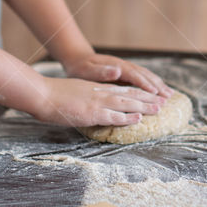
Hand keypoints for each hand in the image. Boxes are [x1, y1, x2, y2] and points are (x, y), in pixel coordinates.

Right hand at [33, 77, 164, 127]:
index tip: (151, 94)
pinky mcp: (92, 112)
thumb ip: (87, 97)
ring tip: (159, 108)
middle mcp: (100, 93)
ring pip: (127, 103)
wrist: (43, 94)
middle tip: (163, 101)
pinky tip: (138, 119)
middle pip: (130, 94)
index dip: (138, 92)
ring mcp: (97, 102)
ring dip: (145, 106)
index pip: (122, 89)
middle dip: (148, 98)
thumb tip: (92, 104)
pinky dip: (128, 117)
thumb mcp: (75, 92)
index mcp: (96, 88)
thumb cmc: (54, 95)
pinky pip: (114, 116)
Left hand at [62, 53, 172, 97]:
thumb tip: (117, 70)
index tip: (155, 93)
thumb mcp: (87, 70)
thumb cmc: (81, 67)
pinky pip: (142, 77)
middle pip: (144, 75)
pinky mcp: (125, 72)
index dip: (145, 84)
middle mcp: (124, 66)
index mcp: (117, 67)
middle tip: (169, 97)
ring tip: (170, 93)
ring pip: (146, 75)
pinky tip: (158, 89)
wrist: (78, 58)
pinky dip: (152, 83)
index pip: (135, 76)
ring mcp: (126, 68)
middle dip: (157, 85)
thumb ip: (102, 71)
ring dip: (158, 84)